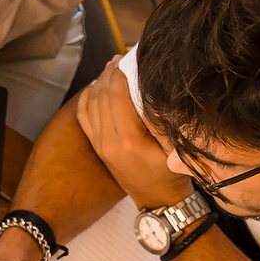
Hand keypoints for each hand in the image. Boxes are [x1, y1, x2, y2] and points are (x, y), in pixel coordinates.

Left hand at [77, 66, 190, 208]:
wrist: (158, 202)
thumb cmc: (171, 175)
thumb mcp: (174, 148)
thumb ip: (161, 121)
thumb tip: (151, 91)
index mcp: (128, 140)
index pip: (116, 96)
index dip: (119, 74)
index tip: (127, 58)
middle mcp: (108, 142)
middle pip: (102, 97)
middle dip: (109, 74)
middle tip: (118, 59)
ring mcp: (100, 145)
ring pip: (91, 105)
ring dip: (99, 84)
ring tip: (110, 68)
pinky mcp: (98, 148)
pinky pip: (85, 118)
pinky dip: (87, 100)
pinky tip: (95, 87)